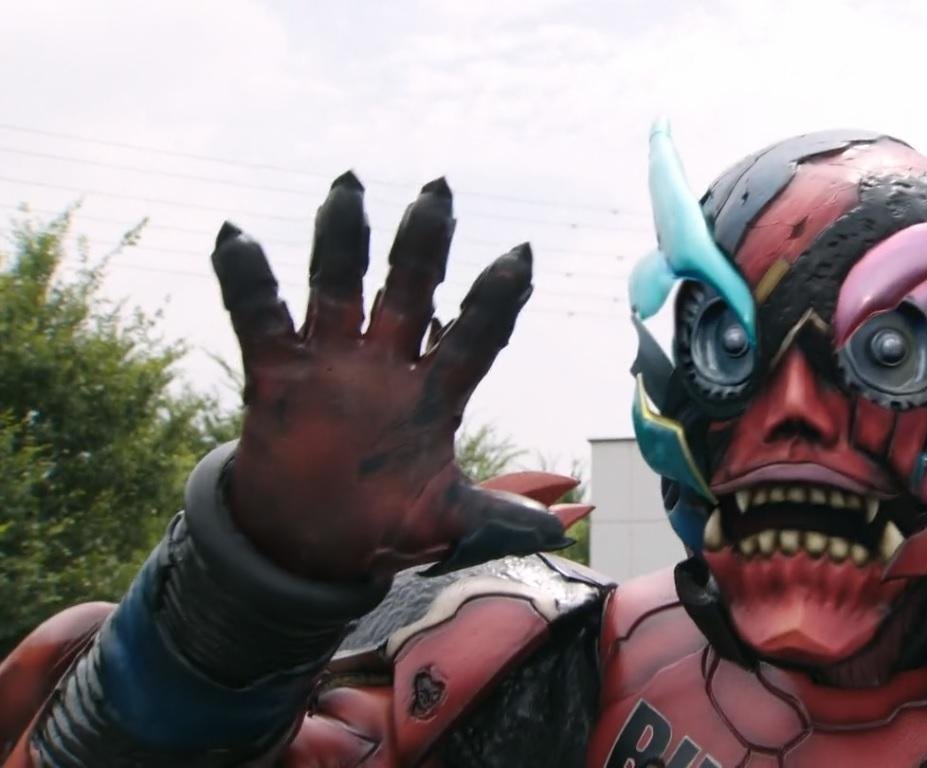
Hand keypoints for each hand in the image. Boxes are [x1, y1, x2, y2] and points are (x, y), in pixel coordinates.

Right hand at [210, 172, 566, 581]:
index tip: (521, 256)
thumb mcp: (442, 523)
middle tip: (438, 193)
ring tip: (348, 189)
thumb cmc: (385, 526)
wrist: (310, 547)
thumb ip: (492, 519)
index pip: (476, 337)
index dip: (497, 301)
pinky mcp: (278, 373)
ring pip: (339, 286)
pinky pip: (260, 317)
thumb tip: (555, 534)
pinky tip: (235, 235)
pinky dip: (247, 279)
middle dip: (423, 244)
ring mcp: (333, 362)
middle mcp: (387, 364)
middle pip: (411, 290)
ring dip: (341, 239)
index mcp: (437, 394)